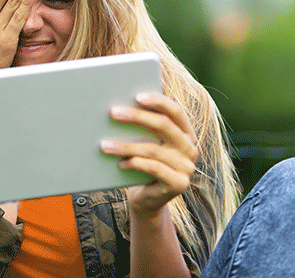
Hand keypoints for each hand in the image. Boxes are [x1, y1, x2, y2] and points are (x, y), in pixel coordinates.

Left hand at [100, 92, 197, 216]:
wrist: (147, 200)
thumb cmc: (142, 165)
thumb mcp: (145, 143)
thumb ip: (142, 128)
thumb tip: (120, 106)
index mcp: (185, 133)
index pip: (175, 111)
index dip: (157, 101)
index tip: (136, 96)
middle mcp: (190, 148)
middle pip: (164, 125)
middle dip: (137, 117)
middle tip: (113, 112)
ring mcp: (186, 167)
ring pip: (153, 149)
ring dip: (126, 145)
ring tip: (104, 144)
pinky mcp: (179, 184)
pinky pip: (153, 168)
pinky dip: (134, 163)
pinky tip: (119, 164)